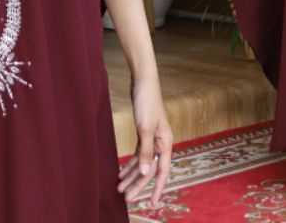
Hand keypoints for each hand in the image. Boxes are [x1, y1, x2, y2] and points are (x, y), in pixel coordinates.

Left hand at [117, 79, 172, 207]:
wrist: (143, 82)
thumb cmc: (147, 102)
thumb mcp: (145, 128)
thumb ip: (146, 152)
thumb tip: (145, 173)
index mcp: (165, 143)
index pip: (162, 171)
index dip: (158, 188)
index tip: (153, 203)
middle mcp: (161, 143)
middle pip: (150, 169)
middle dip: (138, 184)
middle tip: (126, 197)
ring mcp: (152, 138)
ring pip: (142, 162)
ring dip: (131, 174)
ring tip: (119, 187)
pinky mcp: (144, 132)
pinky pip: (138, 153)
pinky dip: (130, 163)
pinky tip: (121, 171)